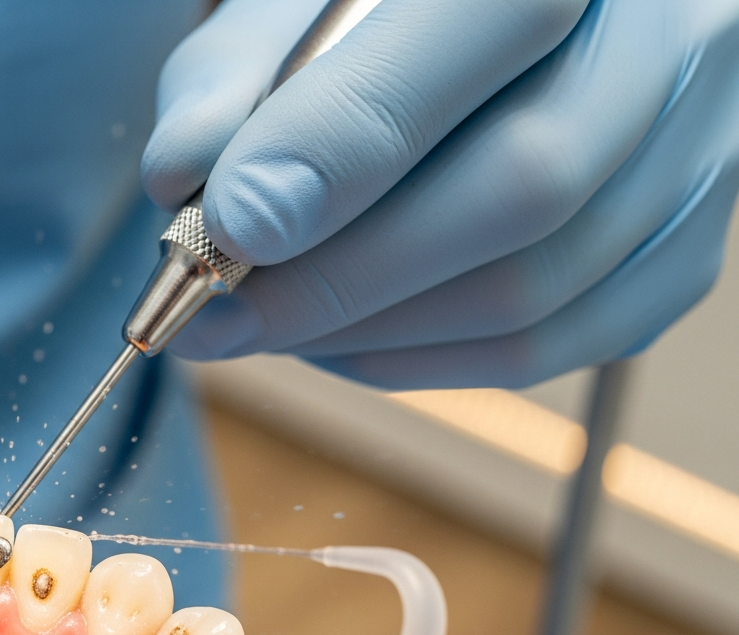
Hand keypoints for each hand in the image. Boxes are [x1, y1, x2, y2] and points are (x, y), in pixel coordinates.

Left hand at [142, 0, 738, 388]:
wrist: (516, 36)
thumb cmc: (386, 14)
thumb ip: (238, 71)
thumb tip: (185, 178)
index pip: (489, 26)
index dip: (348, 142)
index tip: (226, 225)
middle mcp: (676, 39)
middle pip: (525, 187)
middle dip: (337, 278)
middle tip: (211, 314)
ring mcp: (699, 153)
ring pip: (536, 291)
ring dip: (368, 334)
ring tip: (262, 323)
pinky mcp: (684, 251)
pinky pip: (554, 347)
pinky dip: (422, 361)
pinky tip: (342, 338)